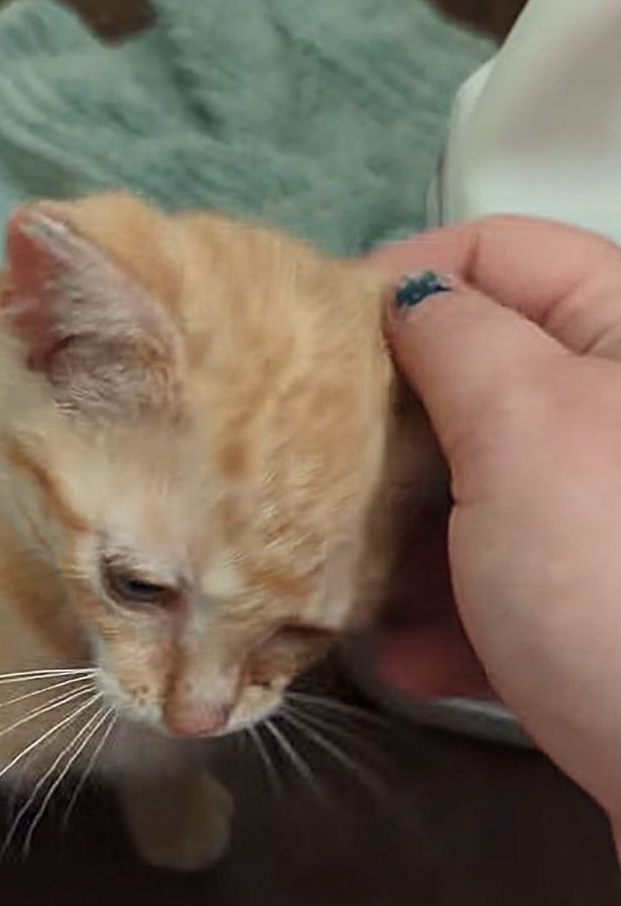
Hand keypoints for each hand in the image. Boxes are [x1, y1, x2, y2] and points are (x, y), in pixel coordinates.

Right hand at [376, 217, 620, 836]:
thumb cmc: (611, 575)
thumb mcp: (525, 426)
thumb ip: (455, 335)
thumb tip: (407, 290)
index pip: (498, 249)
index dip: (402, 276)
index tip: (315, 342)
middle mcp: (613, 415)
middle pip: (474, 375)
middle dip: (386, 429)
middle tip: (314, 467)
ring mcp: (601, 511)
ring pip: (469, 482)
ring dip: (402, 538)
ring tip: (351, 586)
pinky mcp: (590, 596)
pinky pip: (497, 571)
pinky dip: (450, 611)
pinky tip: (416, 657)